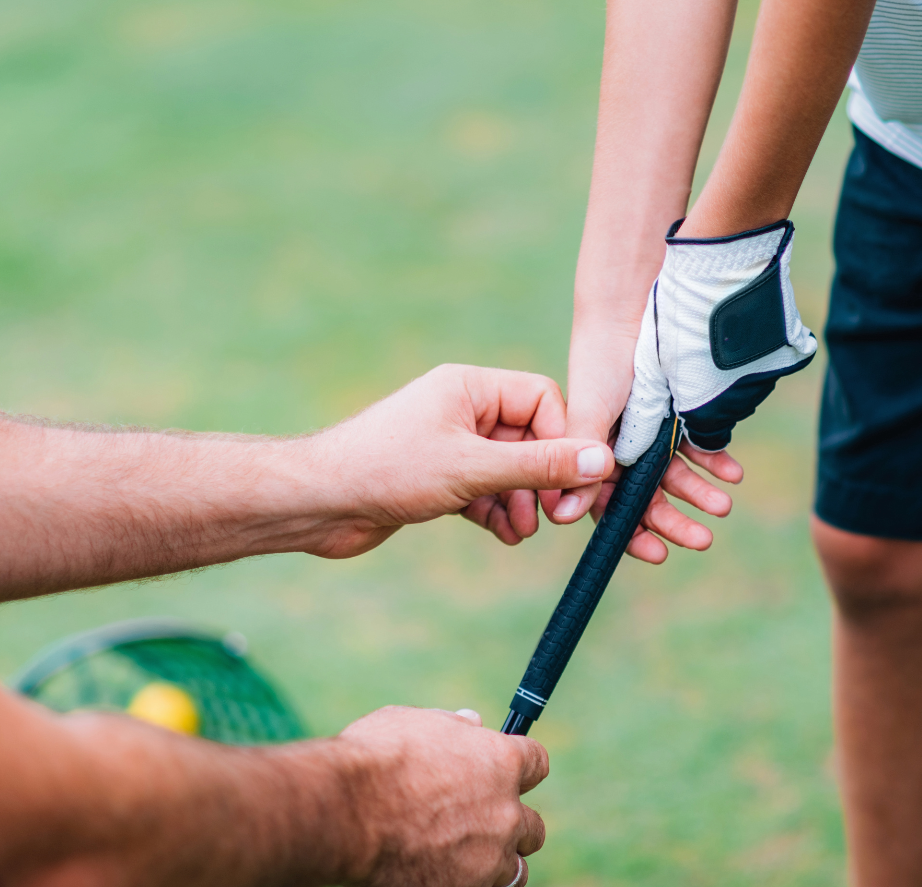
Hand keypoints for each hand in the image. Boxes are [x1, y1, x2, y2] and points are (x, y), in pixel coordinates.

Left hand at [300, 365, 614, 557]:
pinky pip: (487, 491)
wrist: (319, 504)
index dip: (564, 440)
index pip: (544, 399)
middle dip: (544, 480)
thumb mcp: (472, 469)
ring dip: (522, 502)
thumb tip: (602, 460)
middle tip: (555, 515)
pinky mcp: (439, 478)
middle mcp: (463, 409)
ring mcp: (451, 445)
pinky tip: (502, 534)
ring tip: (519, 529)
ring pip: (511, 470)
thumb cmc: (386, 470)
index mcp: (470, 387)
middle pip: (531, 438)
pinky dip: (498, 512)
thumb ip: (539, 465)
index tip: (572, 482)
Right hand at [339, 706, 546, 886]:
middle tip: (479, 819)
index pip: (537, 763)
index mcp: (502, 762)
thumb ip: (452, 725)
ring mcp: (488, 858)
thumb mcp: (414, 722)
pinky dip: (466, 881)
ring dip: (496, 860)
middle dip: (511, 822)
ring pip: (514, 868)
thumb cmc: (374, 759)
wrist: (345, 813)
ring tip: (466, 855)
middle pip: (533, 825)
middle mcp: (505, 813)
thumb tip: (472, 722)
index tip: (504, 771)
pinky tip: (442, 871)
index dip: (520, 768)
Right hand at [556, 322, 743, 563]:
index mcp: (591, 454)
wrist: (633, 310)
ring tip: (723, 505)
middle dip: (673, 520)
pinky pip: (700, 446)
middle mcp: (622, 449)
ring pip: (676, 476)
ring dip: (700, 493)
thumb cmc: (600, 361)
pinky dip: (715, 461)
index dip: (630, 532)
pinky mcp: (680, 414)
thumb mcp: (587, 415)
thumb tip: (563, 517)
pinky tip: (731, 472)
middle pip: (647, 498)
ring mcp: (653, 433)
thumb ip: (580, 464)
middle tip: (701, 540)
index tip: (656, 553)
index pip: (608, 505)